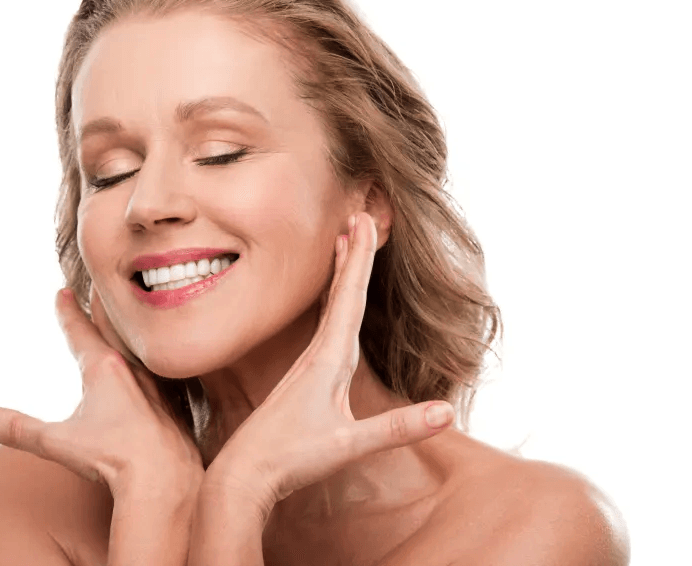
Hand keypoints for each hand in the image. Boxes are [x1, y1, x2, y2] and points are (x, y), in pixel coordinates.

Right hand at [0, 286, 203, 499]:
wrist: (167, 479)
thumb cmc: (112, 459)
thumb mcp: (57, 442)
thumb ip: (16, 429)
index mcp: (103, 369)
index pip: (79, 331)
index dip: (68, 311)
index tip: (63, 291)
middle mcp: (132, 369)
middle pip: (112, 330)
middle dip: (100, 312)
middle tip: (96, 293)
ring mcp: (156, 386)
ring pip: (138, 350)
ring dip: (126, 336)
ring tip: (122, 327)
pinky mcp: (172, 405)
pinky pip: (158, 374)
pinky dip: (149, 364)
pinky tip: (153, 373)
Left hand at [202, 212, 453, 517]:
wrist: (243, 475)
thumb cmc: (291, 458)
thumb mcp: (348, 445)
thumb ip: (398, 428)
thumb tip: (448, 413)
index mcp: (328, 359)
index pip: (349, 298)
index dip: (360, 258)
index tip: (365, 220)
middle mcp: (316, 355)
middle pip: (339, 293)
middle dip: (352, 254)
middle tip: (358, 215)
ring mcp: (306, 367)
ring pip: (327, 309)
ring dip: (340, 274)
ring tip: (342, 245)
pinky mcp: (301, 382)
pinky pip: (322, 328)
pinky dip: (332, 305)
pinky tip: (333, 312)